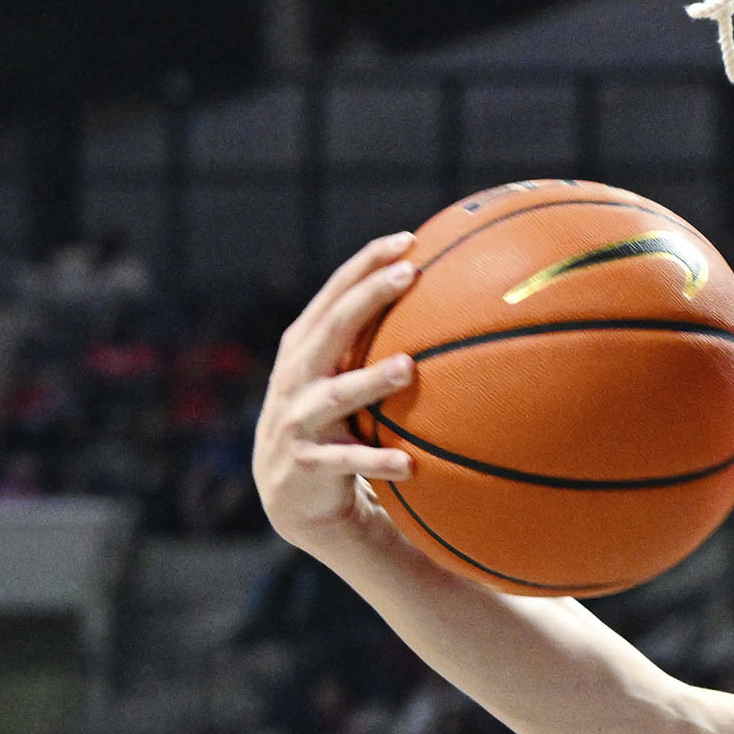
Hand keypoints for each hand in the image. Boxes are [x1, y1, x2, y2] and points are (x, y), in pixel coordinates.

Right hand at [254, 236, 424, 553]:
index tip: (409, 240)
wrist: (290, 493)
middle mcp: (296, 375)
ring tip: (409, 367)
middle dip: (369, 297)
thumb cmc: (330, 421)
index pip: (334, 293)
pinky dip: (377, 461)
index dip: (367, 263)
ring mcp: (299, 419)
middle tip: (409, 275)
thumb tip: (442, 301)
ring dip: (373, 380)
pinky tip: (410, 465)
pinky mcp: (308, 463)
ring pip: (339, 394)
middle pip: (333, 328)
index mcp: (303, 346)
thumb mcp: (337, 376)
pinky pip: (348, 462)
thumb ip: (368, 342)